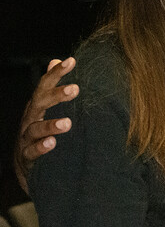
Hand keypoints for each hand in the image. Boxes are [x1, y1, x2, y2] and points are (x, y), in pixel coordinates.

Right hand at [15, 57, 78, 192]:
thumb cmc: (38, 133)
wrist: (27, 167)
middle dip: (55, 95)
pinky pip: (32, 152)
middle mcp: (29, 120)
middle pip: (39, 104)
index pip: (44, 86)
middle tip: (75, 89)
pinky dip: (41, 147)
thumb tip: (55, 59)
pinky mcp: (26, 158)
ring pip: (35, 129)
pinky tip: (52, 144)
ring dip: (51, 126)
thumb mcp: (44, 109)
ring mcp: (26, 139)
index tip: (71, 61)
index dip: (56, 73)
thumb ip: (51, 87)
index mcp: (36, 107)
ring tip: (67, 123)